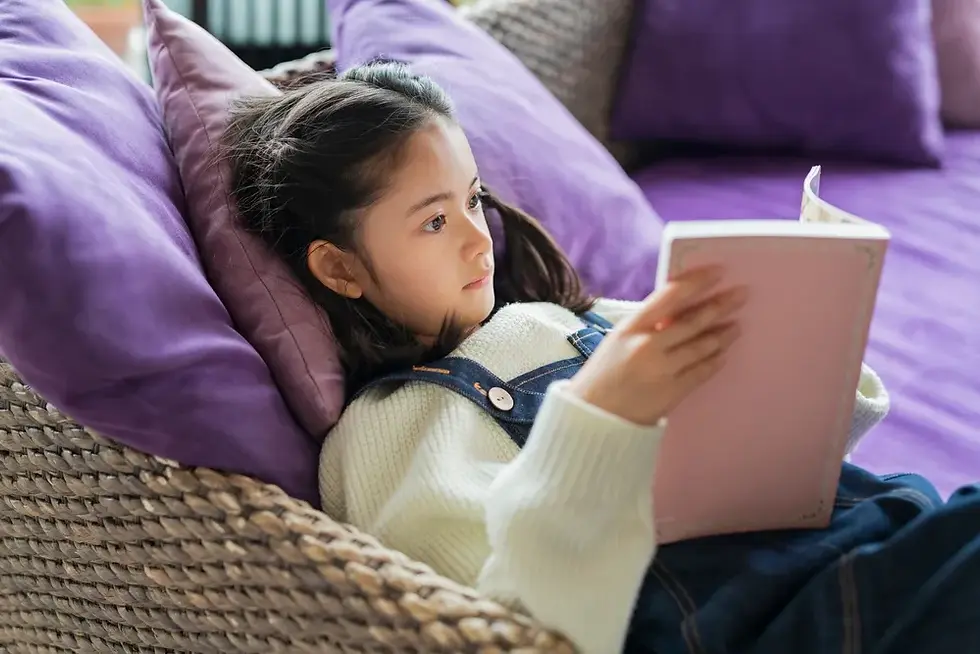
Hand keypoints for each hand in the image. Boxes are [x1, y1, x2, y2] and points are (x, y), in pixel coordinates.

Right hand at [567, 267, 745, 425]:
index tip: (717, 272)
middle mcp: (647, 346)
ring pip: (701, 346)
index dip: (696, 282)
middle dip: (720, 305)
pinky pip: (701, 372)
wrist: (593, 417)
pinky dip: (714, 361)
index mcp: (630, 328)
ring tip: (736, 326)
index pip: (669, 296)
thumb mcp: (618, 340)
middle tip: (741, 295)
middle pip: (692, 321)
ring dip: (722, 334)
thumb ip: (647, 325)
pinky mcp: (671, 393)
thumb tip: (682, 309)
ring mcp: (661, 370)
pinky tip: (723, 354)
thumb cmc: (603, 375)